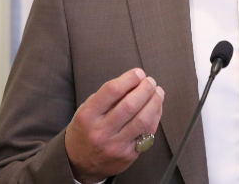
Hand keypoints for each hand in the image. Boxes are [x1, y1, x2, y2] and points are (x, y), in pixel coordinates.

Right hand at [65, 68, 164, 183]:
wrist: (79, 164)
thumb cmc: (85, 130)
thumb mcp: (86, 110)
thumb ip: (107, 97)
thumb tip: (134, 81)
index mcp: (87, 116)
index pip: (112, 91)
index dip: (129, 79)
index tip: (138, 73)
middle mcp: (101, 131)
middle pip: (130, 105)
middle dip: (145, 89)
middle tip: (151, 81)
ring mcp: (115, 146)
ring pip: (142, 120)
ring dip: (155, 102)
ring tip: (158, 92)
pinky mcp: (128, 155)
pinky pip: (147, 134)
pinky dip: (155, 117)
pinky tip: (156, 108)